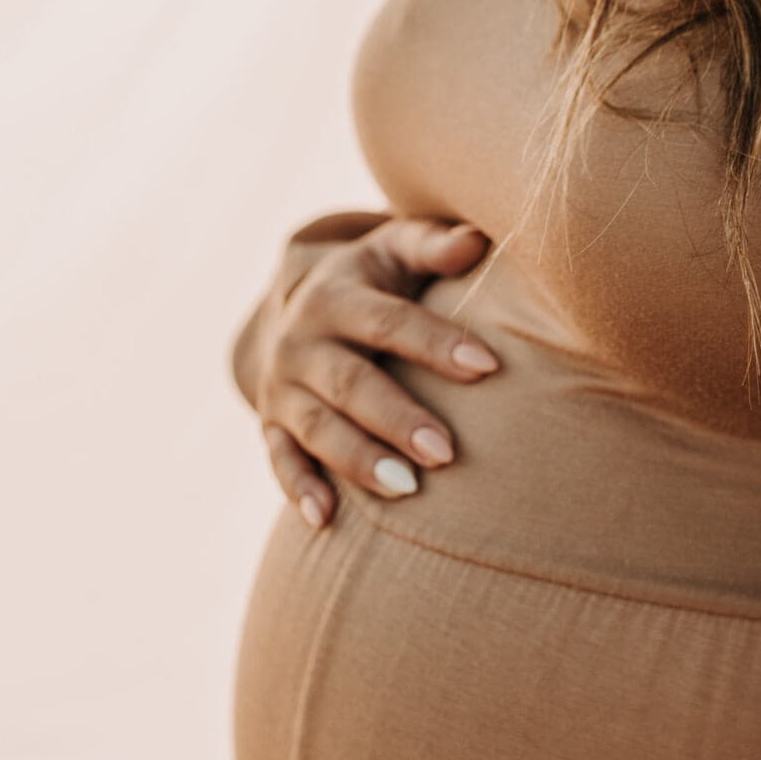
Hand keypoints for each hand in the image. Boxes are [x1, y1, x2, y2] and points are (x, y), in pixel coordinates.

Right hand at [229, 212, 498, 524]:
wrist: (293, 301)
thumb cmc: (374, 278)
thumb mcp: (395, 250)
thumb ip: (434, 244)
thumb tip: (478, 239)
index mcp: (336, 294)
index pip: (388, 321)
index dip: (435, 343)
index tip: (488, 368)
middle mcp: (302, 341)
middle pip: (351, 383)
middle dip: (397, 418)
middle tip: (447, 453)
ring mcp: (283, 386)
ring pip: (318, 427)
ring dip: (358, 460)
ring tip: (408, 489)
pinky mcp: (272, 424)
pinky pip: (280, 460)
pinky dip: (299, 489)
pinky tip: (326, 520)